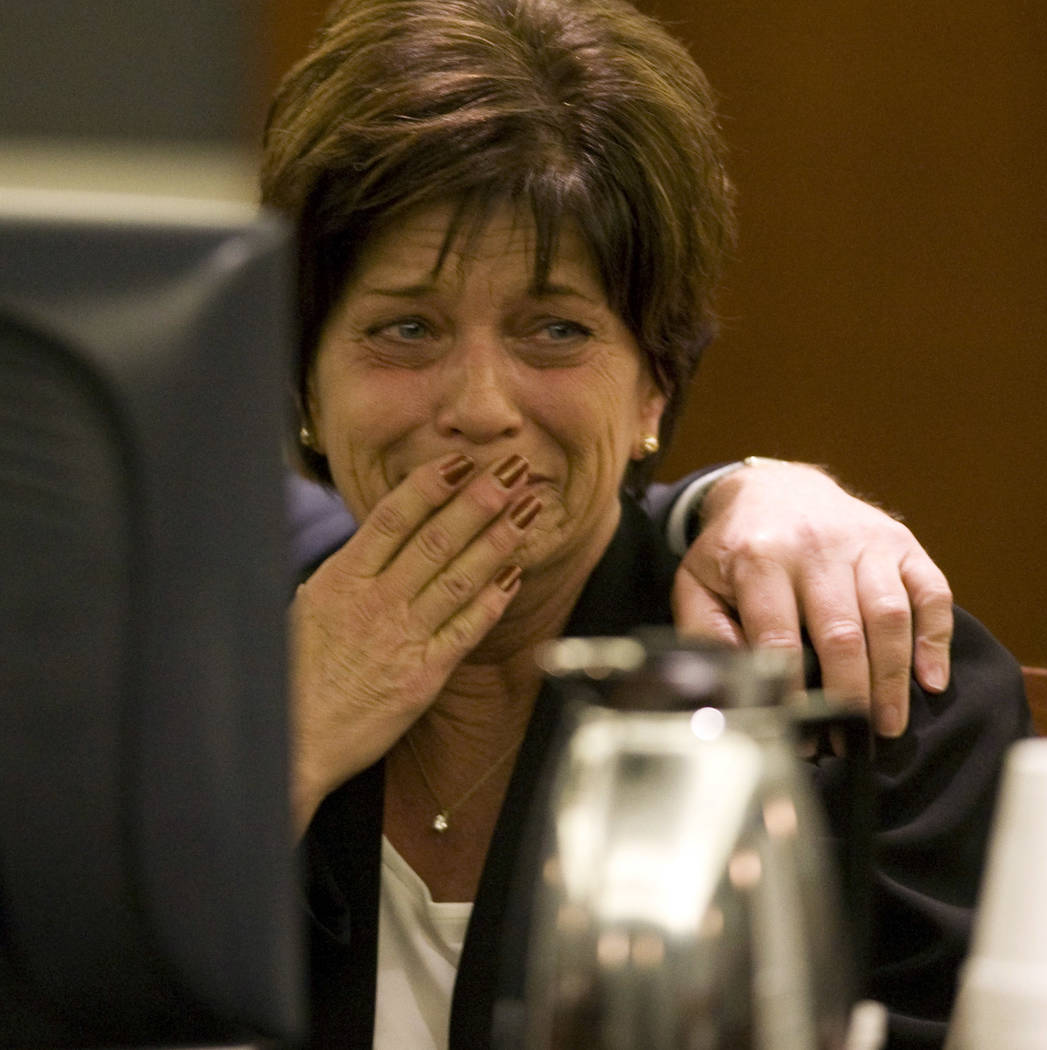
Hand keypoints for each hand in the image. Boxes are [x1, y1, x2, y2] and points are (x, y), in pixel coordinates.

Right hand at [289, 452, 539, 833]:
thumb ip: (343, 576)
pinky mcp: (423, 675)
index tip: (458, 461)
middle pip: (436, 539)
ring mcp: (402, 638)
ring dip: (497, 540)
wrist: (293, 743)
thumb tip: (370, 544)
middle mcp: (375, 602)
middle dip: (478, 500)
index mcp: (341, 580)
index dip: (430, 485)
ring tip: (527, 509)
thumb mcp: (304, 611)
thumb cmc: (293, 677)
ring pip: (459, 577)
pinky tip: (514, 576)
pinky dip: (492, 601)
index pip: (393, 518)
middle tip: (511, 469)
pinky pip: (466, 630)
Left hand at [670, 460, 952, 736]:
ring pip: (888, 615)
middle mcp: (814, 546)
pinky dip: (936, 637)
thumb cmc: (734, 548)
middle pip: (841, 632)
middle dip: (851, 695)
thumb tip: (730, 685)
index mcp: (758, 558)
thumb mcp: (697, 581)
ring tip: (889, 724)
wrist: (774, 489)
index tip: (800, 730)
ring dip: (893, 677)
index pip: (779, 638)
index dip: (793, 692)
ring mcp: (863, 542)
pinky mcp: (899, 542)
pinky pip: (930, 590)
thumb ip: (704, 631)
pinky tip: (931, 679)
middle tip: (855, 741)